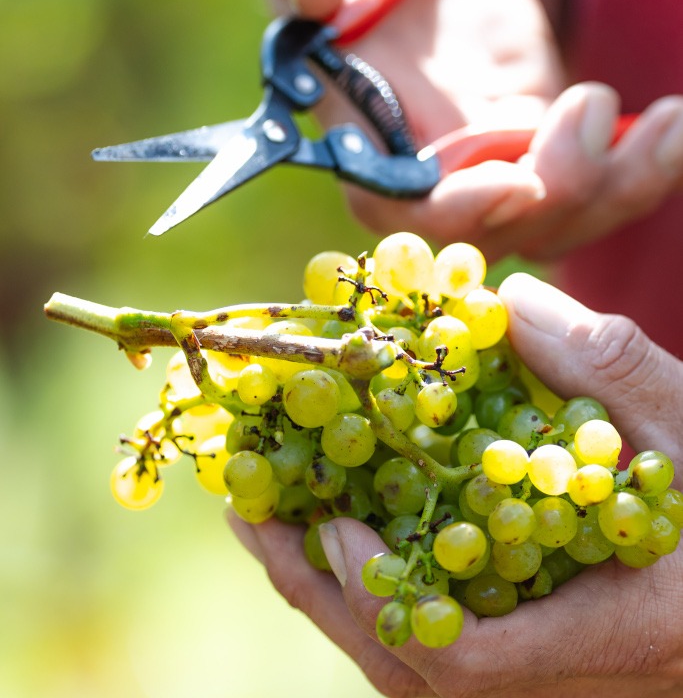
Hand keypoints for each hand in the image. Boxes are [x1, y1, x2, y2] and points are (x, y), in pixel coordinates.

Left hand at [228, 274, 682, 696]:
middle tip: (249, 510)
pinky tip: (343, 519)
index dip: (389, 600)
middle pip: (412, 668)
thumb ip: (609, 368)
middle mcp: (563, 679)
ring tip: (268, 508)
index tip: (335, 529)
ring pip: (414, 661)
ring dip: (333, 587)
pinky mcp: (532, 651)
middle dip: (322, 589)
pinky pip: (435, 636)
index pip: (472, 664)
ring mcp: (544, 674)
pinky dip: (378, 581)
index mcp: (609, 638)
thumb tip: (508, 302)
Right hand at [252, 0, 682, 260]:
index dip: (448, 213)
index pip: (391, 203)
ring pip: (555, 217)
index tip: (514, 182)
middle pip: (491, 229)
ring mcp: (487, 154)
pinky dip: (641, 166)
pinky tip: (675, 125)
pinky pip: (593, 180)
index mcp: (355, 121)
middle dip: (556, 194)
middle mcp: (420, 160)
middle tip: (596, 108)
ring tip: (670, 126)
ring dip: (619, 186)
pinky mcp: (540, 135)